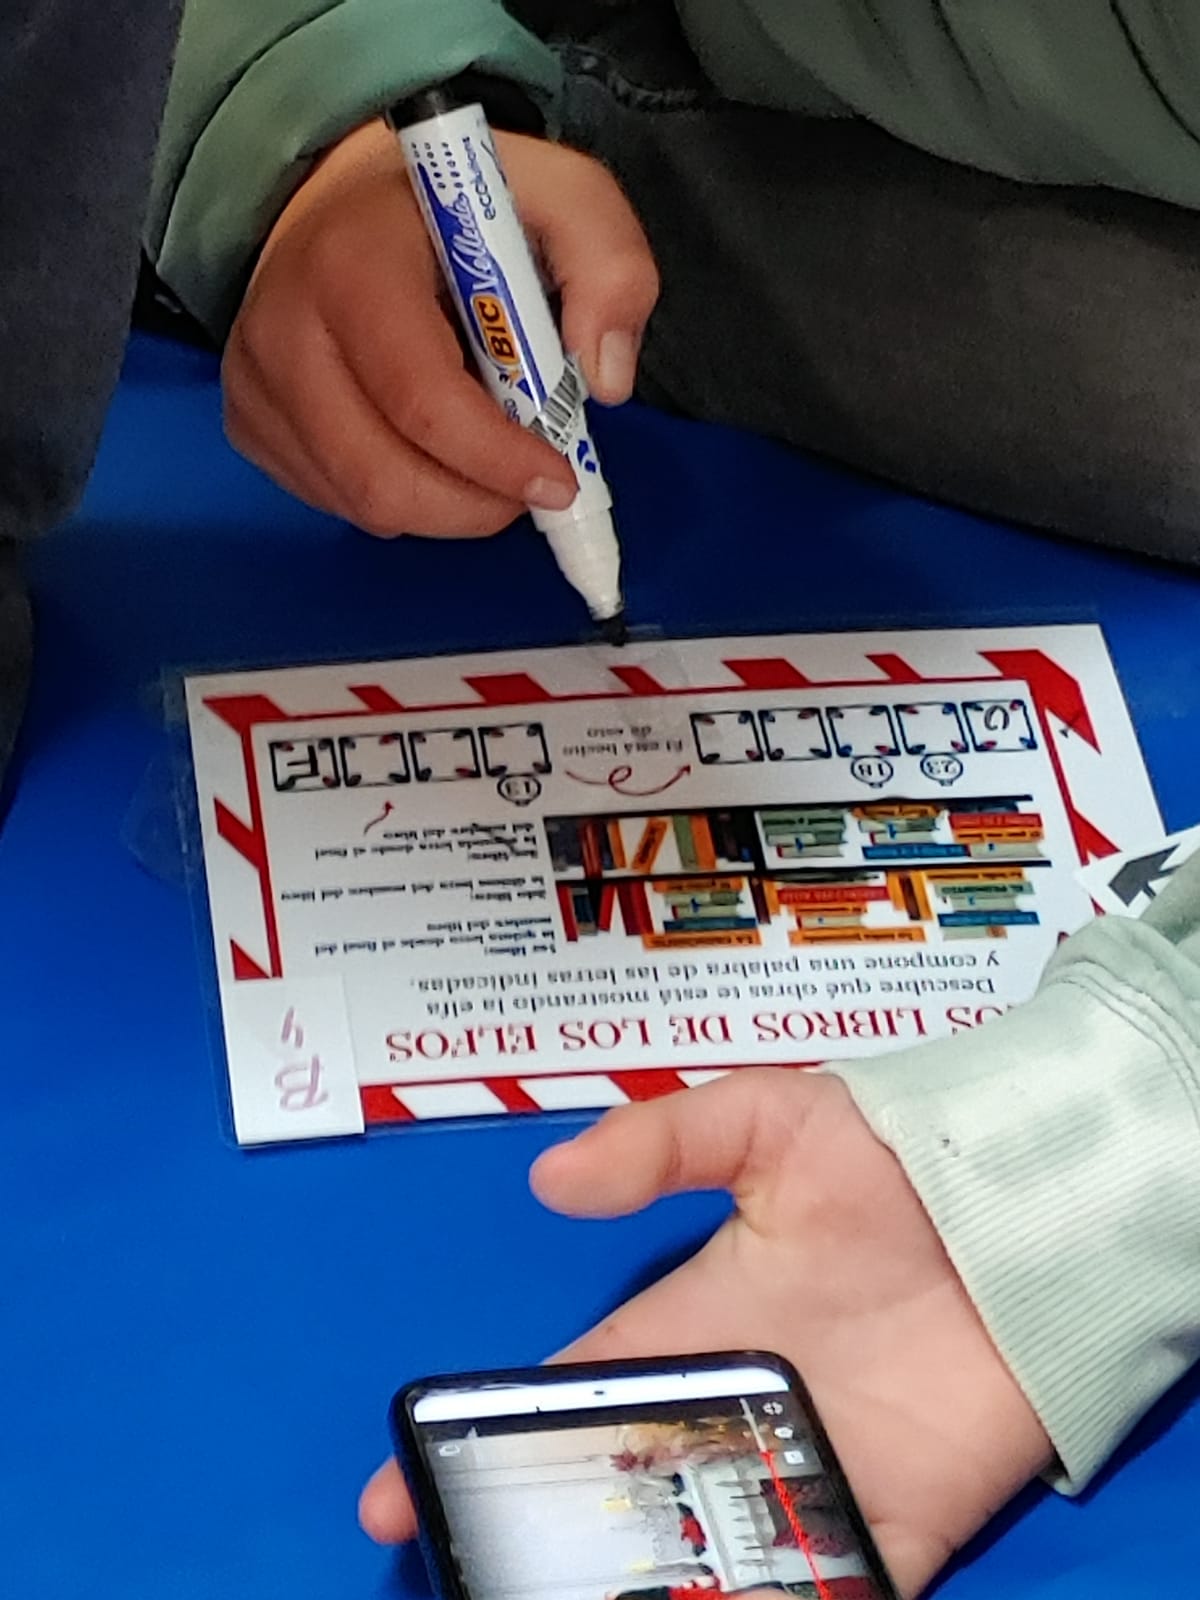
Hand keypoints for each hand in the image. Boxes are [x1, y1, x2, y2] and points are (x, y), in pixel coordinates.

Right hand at [223, 119, 657, 536]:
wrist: (341, 195)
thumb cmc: (453, 207)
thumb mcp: (559, 196)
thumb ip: (608, 266)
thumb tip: (605, 381)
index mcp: (355, 263)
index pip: (422, 400)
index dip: (497, 460)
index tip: (558, 480)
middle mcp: (284, 328)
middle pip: (383, 478)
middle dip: (476, 505)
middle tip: (526, 487)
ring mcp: (256, 382)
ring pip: (362, 504)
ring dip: (444, 507)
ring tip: (482, 458)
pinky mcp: (248, 421)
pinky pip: (336, 502)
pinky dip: (400, 498)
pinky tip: (425, 448)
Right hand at [358, 1070, 1052, 1596]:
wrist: (1025, 1210)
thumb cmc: (891, 1157)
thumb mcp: (768, 1122)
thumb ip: (662, 1143)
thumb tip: (551, 1179)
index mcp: (686, 1325)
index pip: (562, 1394)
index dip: (477, 1439)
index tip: (398, 1488)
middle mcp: (730, 1408)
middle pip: (614, 1499)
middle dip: (538, 1546)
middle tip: (479, 1583)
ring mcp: (805, 1471)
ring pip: (701, 1561)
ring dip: (642, 1588)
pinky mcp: (891, 1522)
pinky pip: (827, 1593)